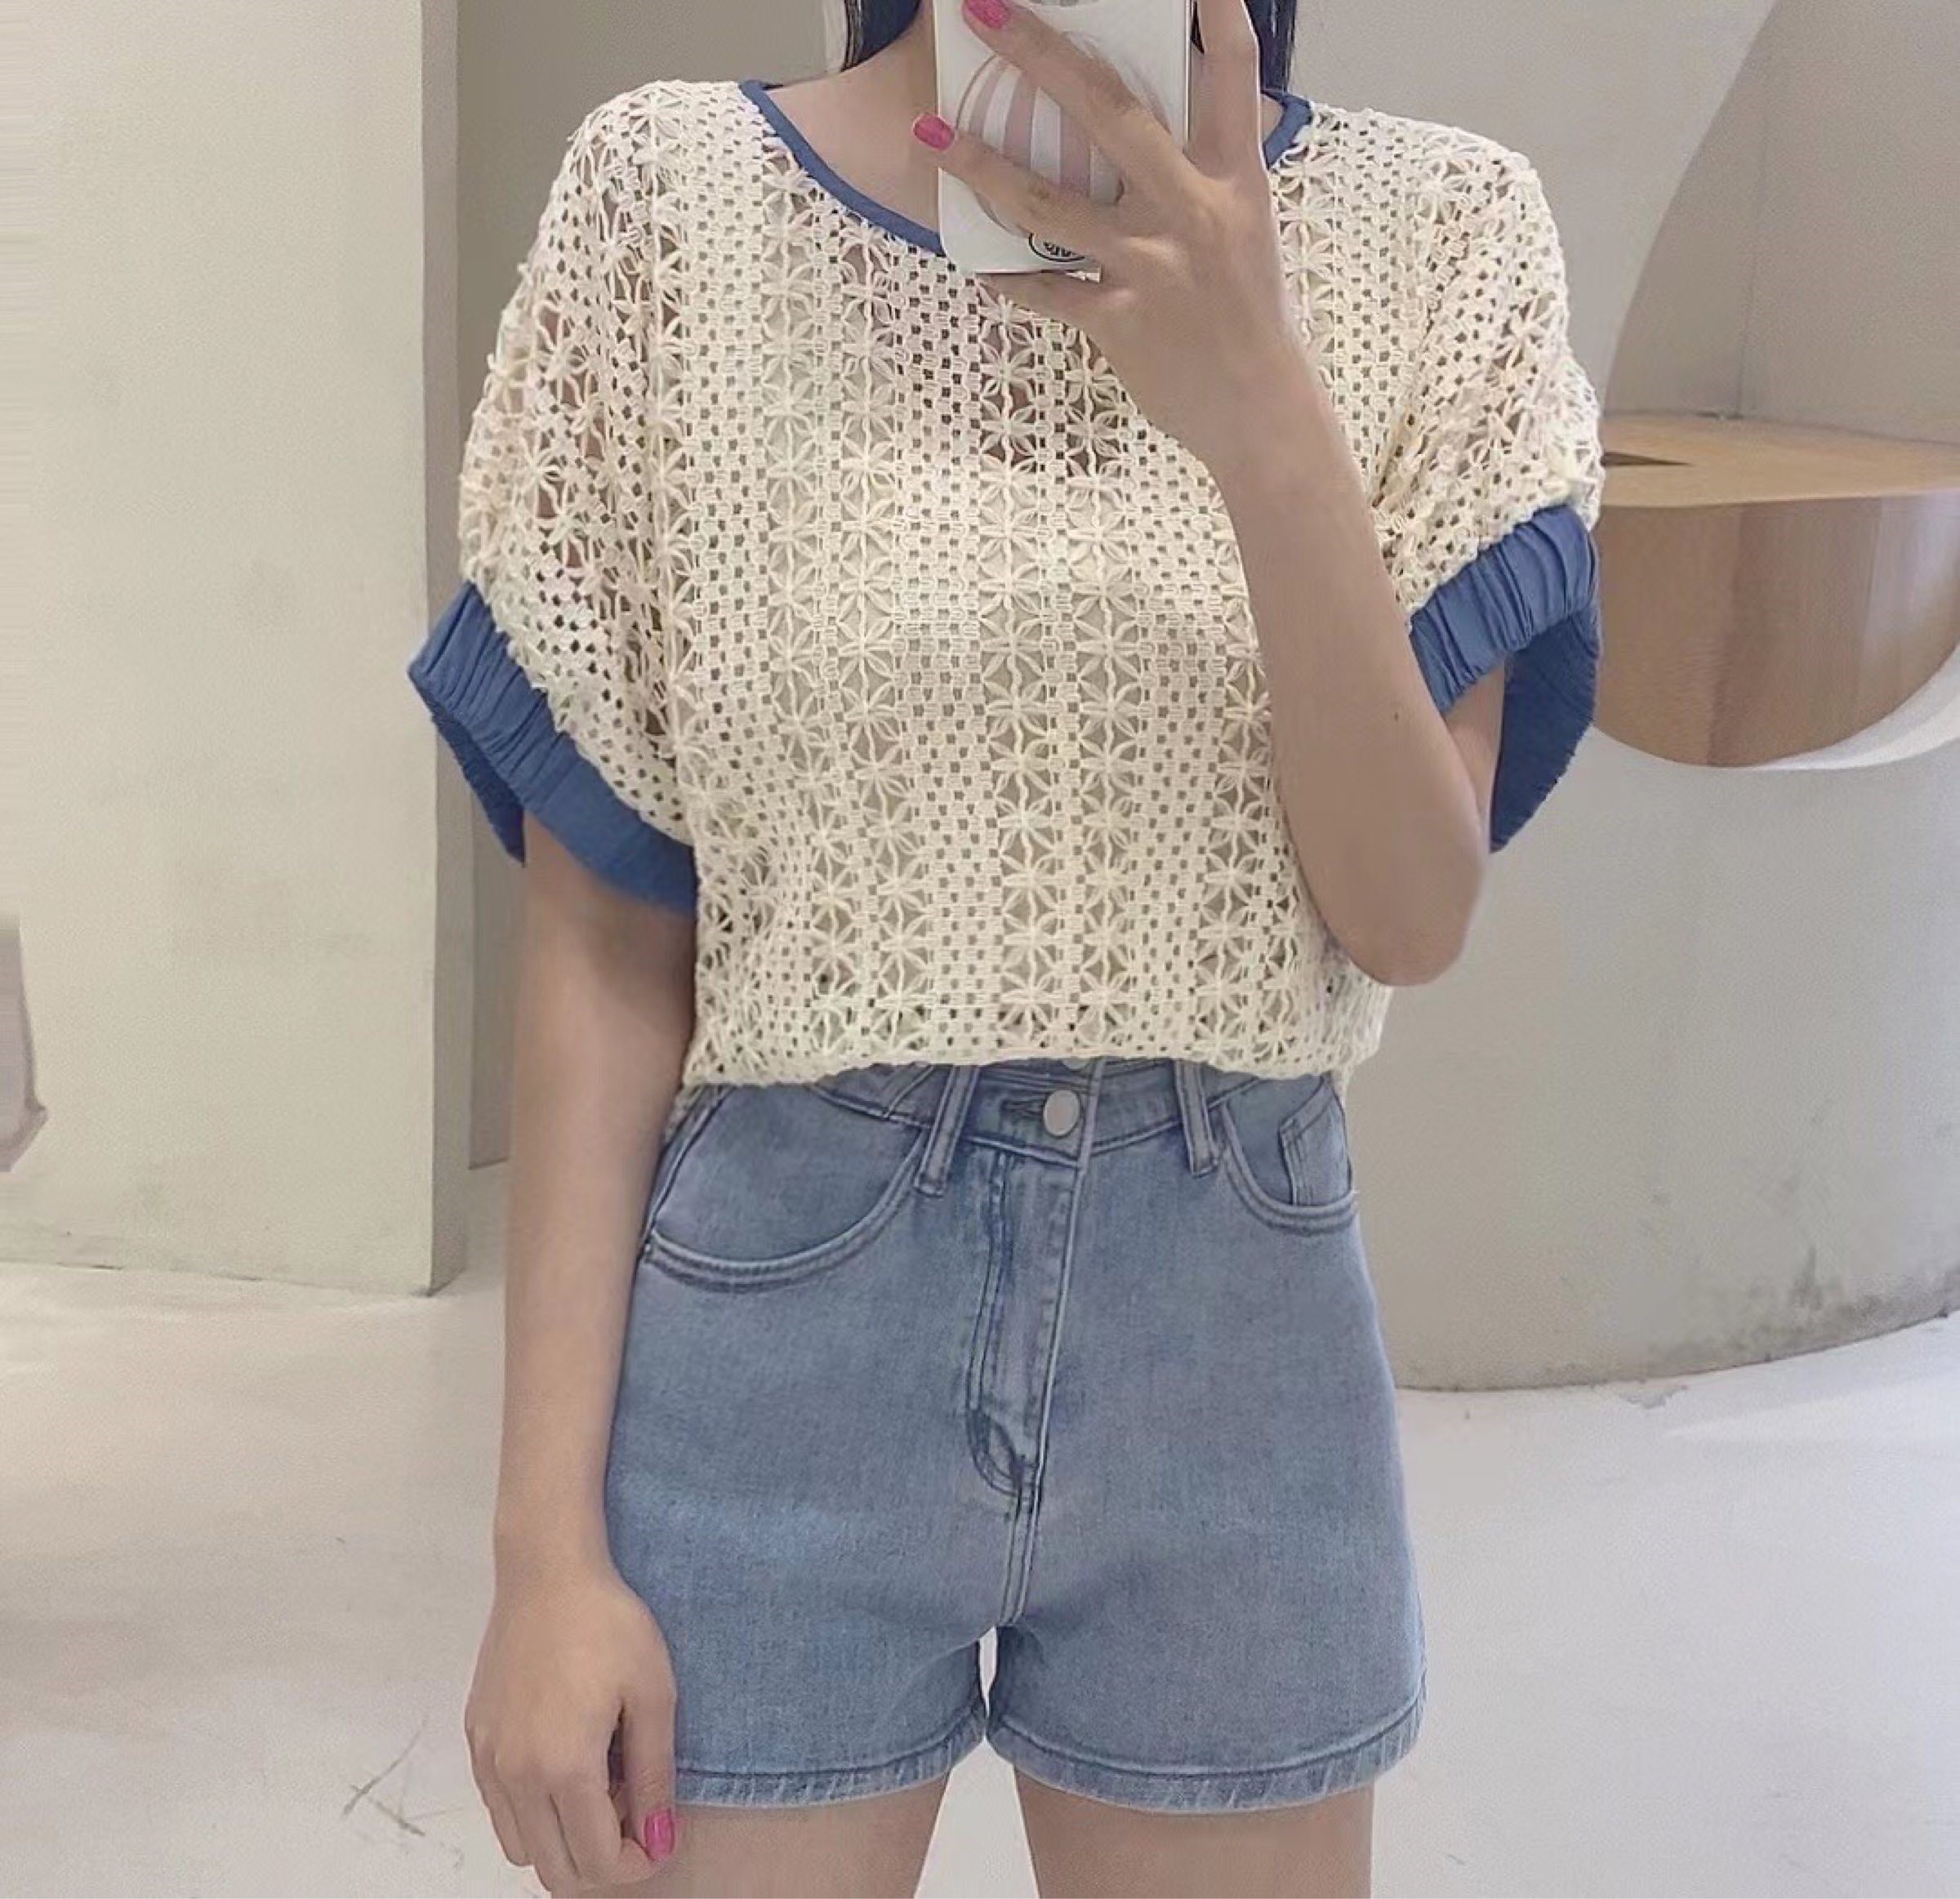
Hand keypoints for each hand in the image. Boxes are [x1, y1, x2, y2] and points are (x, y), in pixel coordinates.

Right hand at [465, 1556, 677, 1892]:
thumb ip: (654, 1776)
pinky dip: (534, 1813)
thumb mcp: (652, 1694)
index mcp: (564, 1768)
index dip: (637, 1864)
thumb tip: (659, 1841)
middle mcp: (516, 1777)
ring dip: (564, 1841)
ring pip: (522, 1847)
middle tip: (633, 1817)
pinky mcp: (475, 1739)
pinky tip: (565, 1764)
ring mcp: (488, 1760)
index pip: (597, 1861)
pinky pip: (501, 1809)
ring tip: (601, 1788)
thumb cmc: (609, 1624)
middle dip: (601, 1862)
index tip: (660, 1838)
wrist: (547, 1572)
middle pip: (555, 1869)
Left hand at [917, 0, 1319, 474]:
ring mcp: (1151, 266)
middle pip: (1111, 114)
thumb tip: (1148, 122)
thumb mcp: (1246, 226)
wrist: (1260, 412)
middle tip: (986, 12)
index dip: (1215, 11)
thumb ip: (1202, 170)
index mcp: (1236, 177)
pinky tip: (970, 258)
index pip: (1230, 72)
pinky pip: (1044, 291)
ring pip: (1050, 203)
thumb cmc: (1252, 314)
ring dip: (984, 166)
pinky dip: (1004, 276)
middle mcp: (1192, 210)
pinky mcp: (1119, 321)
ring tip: (930, 134)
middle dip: (1042, 54)